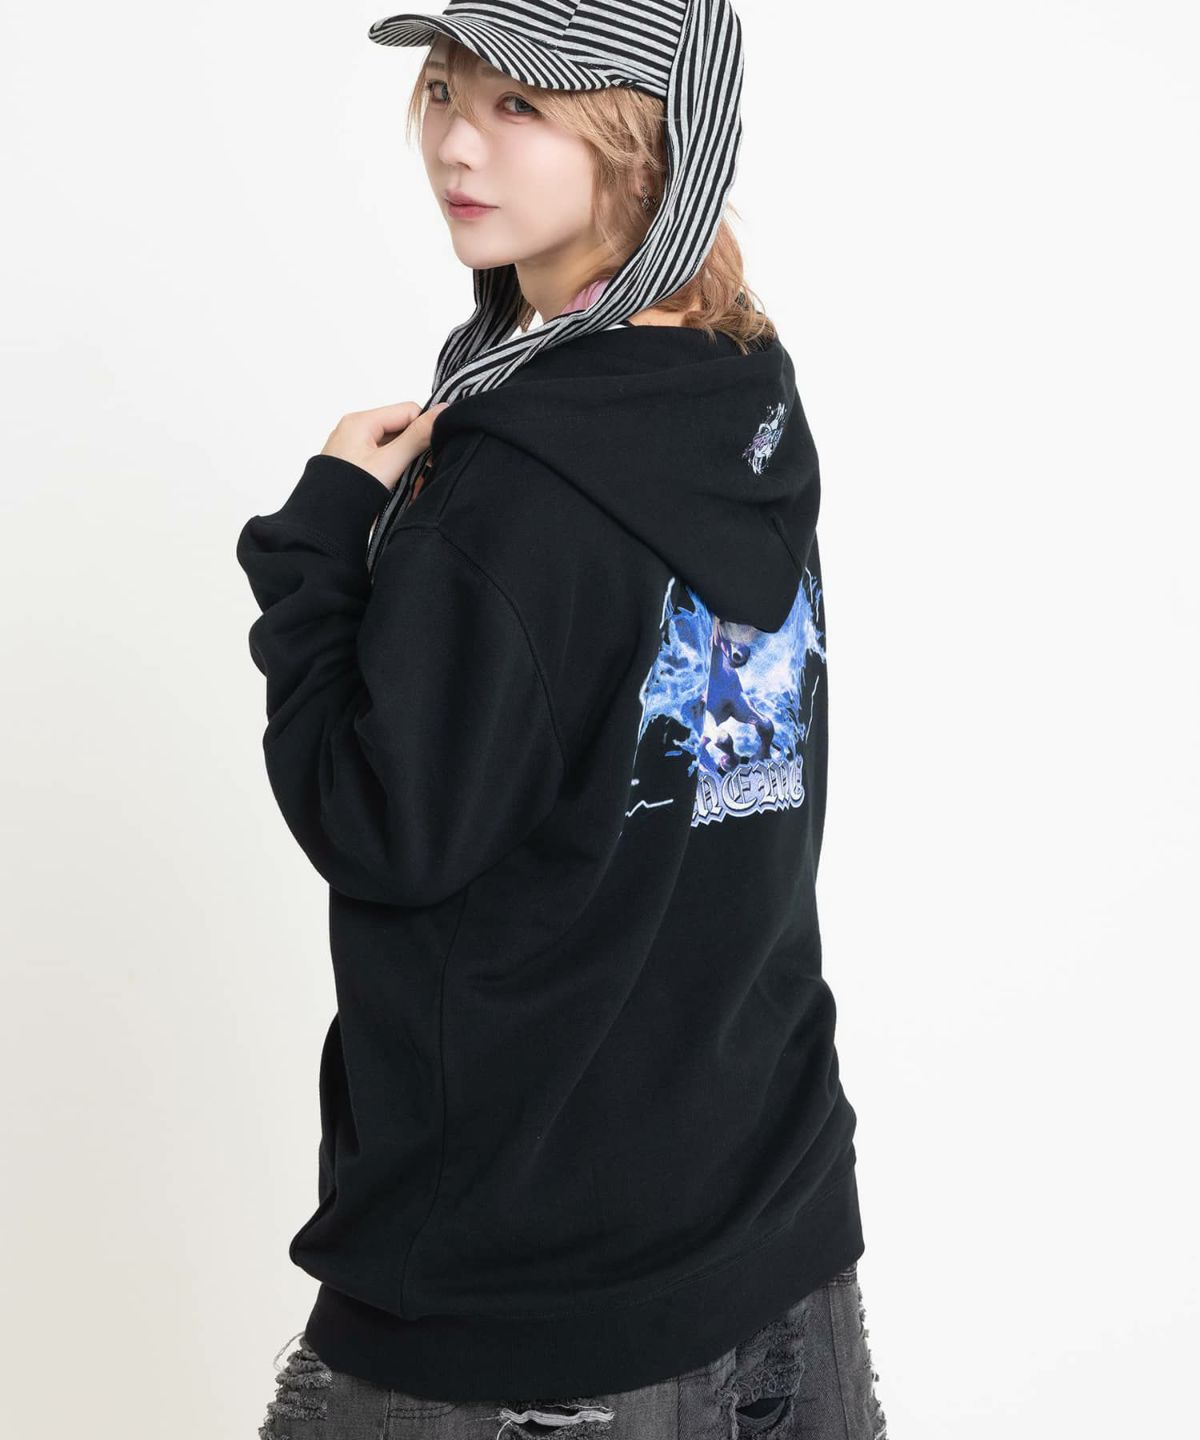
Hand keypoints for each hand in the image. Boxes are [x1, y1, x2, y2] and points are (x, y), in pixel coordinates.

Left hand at [320, 401, 450, 493]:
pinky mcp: (354, 465)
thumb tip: (443, 410)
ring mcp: (353, 448)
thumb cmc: (350, 492)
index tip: (434, 452)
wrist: (325, 524)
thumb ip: (418, 436)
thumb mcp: (390, 462)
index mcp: (360, 421)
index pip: (407, 411)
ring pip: (393, 447)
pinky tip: (402, 489)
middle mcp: (354, 430)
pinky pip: (383, 461)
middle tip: (425, 473)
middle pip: (400, 429)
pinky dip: (396, 472)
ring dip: (408, 464)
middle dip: (416, 451)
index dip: (424, 429)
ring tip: (413, 486)